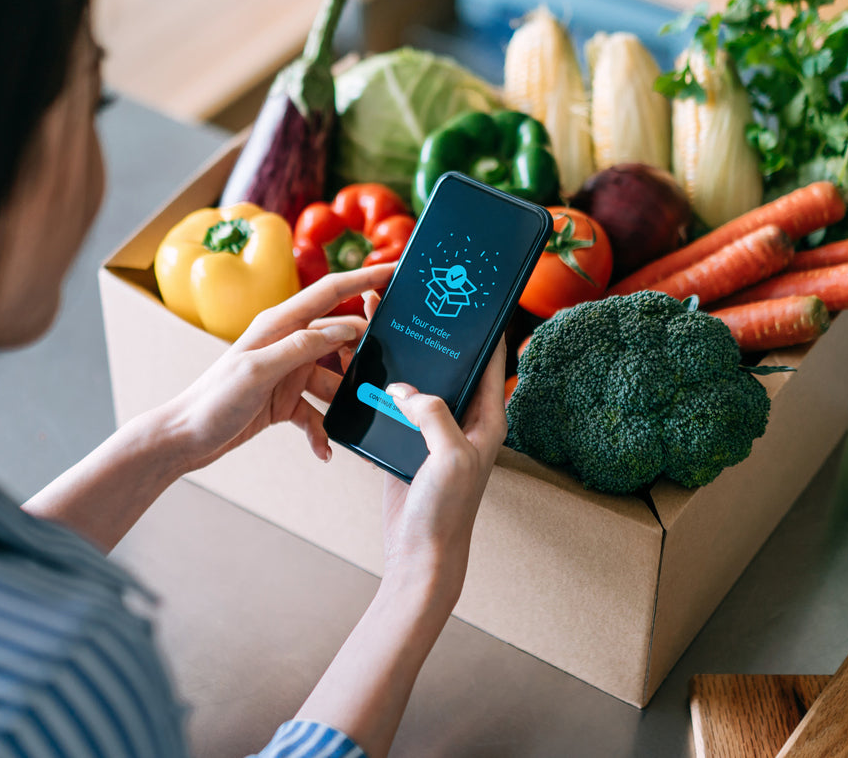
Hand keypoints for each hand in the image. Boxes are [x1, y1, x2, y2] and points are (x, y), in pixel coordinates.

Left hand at [163, 263, 394, 473]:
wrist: (184, 438)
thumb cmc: (213, 400)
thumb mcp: (259, 370)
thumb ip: (303, 346)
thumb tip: (347, 328)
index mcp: (279, 324)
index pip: (330, 292)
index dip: (363, 278)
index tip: (395, 272)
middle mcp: (287, 343)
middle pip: (340, 339)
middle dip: (365, 355)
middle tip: (390, 372)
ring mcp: (288, 372)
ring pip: (334, 380)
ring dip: (346, 402)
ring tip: (360, 418)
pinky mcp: (285, 401)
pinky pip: (317, 413)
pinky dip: (323, 431)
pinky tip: (325, 451)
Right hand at [363, 291, 508, 604]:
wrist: (421, 554)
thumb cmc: (447, 512)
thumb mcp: (450, 457)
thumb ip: (433, 415)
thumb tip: (405, 390)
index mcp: (487, 417)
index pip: (490, 359)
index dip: (482, 326)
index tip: (470, 293)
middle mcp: (464, 419)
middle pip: (446, 363)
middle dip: (427, 332)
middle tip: (406, 297)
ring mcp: (435, 431)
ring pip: (416, 381)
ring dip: (396, 357)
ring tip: (372, 322)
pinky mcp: (408, 443)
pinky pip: (393, 405)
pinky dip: (378, 386)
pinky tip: (357, 366)